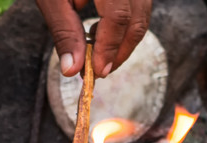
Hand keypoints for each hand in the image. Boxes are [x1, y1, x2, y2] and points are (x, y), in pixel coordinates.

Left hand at [35, 0, 150, 77]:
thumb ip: (64, 31)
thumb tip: (73, 70)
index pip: (119, 15)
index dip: (110, 47)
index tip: (98, 71)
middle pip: (138, 16)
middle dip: (121, 49)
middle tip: (101, 70)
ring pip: (142, 11)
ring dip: (122, 37)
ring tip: (98, 52)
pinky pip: (136, 2)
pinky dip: (121, 20)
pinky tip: (98, 28)